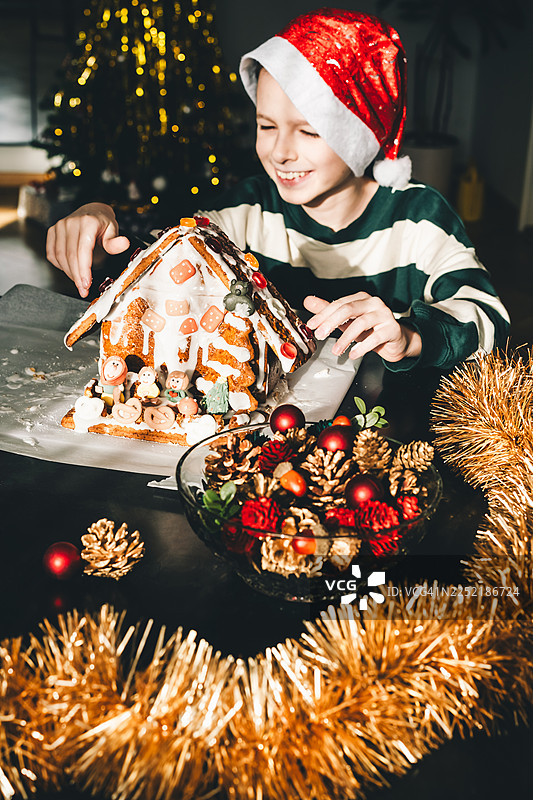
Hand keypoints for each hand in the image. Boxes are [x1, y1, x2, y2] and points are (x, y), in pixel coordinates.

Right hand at [46, 202, 129, 296]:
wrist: (91, 212)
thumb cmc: (103, 224)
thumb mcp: (113, 230)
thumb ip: (115, 242)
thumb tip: (124, 244)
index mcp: (87, 222)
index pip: (83, 250)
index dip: (84, 270)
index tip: (86, 284)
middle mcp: (70, 223)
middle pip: (70, 256)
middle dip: (77, 277)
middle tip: (83, 290)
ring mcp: (59, 227)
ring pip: (59, 257)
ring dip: (69, 273)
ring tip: (79, 281)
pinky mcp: (52, 232)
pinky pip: (52, 254)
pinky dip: (60, 265)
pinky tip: (70, 270)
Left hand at [303, 293, 421, 361]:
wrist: (395, 341)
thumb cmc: (370, 330)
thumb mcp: (348, 321)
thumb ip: (329, 312)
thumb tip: (308, 301)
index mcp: (361, 298)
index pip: (339, 304)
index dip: (324, 314)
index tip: (312, 325)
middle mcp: (373, 303)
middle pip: (349, 309)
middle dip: (331, 322)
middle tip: (320, 335)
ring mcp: (384, 315)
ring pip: (361, 323)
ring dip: (345, 338)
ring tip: (336, 350)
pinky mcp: (392, 329)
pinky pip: (376, 337)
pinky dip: (363, 346)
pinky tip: (354, 354)